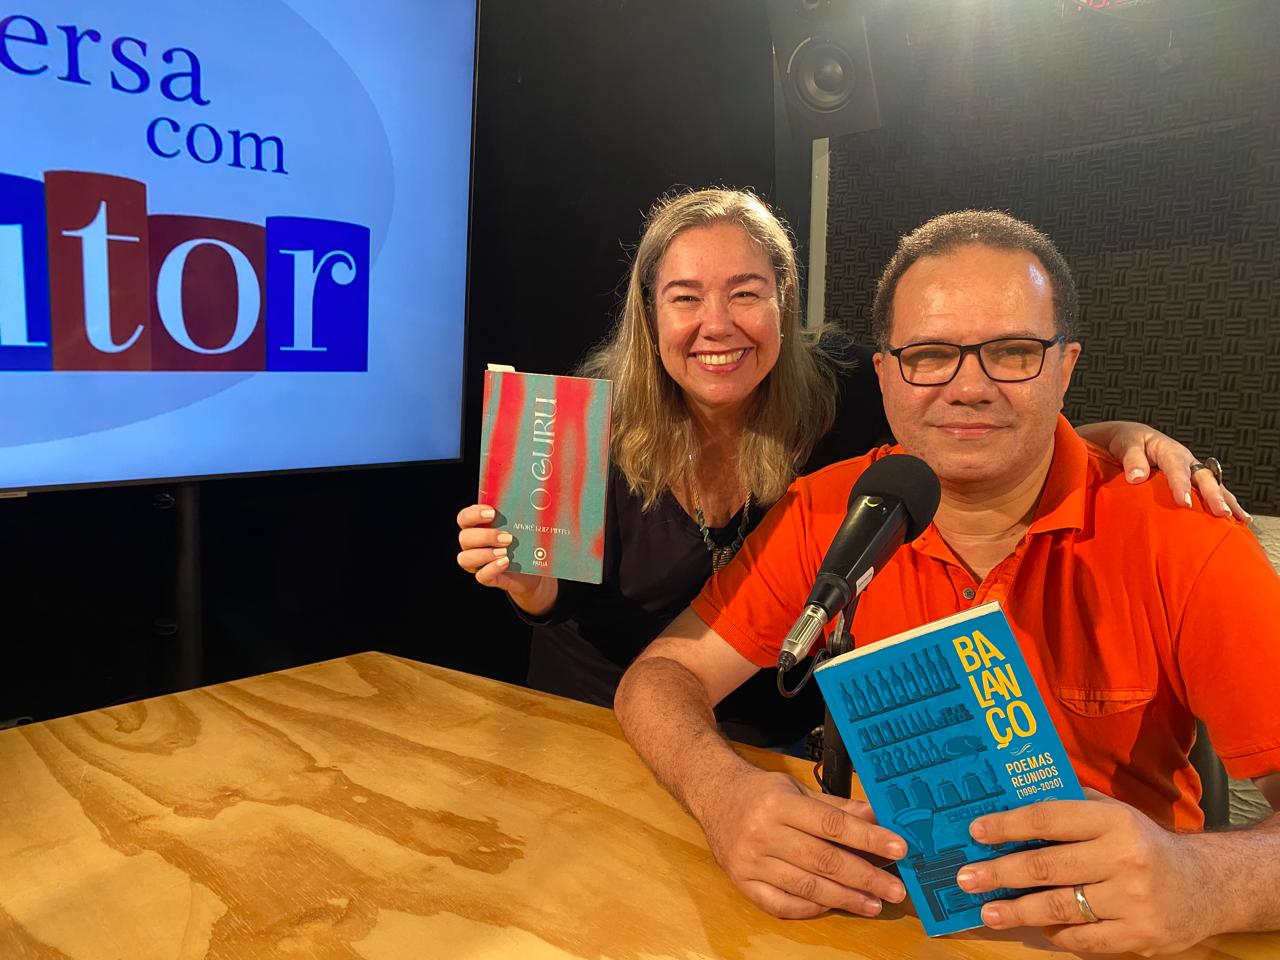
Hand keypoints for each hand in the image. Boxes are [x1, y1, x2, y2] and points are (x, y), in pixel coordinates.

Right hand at [456, 503, 557, 614]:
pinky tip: (505, 562)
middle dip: (484, 536)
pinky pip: (481, 576)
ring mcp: (478, 562)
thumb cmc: (525, 541)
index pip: (464, 518)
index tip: (492, 512)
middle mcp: (473, 545)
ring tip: (506, 552)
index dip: (473, 514)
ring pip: (465, 558)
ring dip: (485, 554)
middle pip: (464, 538)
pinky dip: (491, 569)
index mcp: (478, 527)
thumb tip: (537, 497)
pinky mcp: (487, 577)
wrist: (534, 568)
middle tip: (507, 537)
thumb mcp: (523, 526)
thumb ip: (521, 513)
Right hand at [699, 768, 907, 919]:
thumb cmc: (760, 793)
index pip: (832, 824)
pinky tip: (834, 906)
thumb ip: (836, 806)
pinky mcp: (743, 882)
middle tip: (894, 889)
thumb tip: (875, 816)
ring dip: (845, 898)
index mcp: (778, 804)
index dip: (868, 838)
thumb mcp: (797, 789)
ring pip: (807, 886)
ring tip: (873, 903)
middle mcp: (762, 833)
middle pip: (823, 860)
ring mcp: (750, 861)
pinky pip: (782, 904)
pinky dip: (811, 909)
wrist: (715, 797)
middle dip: (865, 877)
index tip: (897, 849)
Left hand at [956, 791, 1213, 954]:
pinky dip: (1055, 934)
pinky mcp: (1140, 937)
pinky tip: (1035, 927)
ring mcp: (1133, 901)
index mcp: (1115, 821)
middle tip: (966, 878)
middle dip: (999, 873)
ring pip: (1059, 908)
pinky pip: (1082, 939)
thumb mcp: (1114, 814)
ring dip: (1017, 911)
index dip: (1008, 825)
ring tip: (987, 911)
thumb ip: (1069, 809)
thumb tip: (1009, 804)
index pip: (1048, 819)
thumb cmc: (1144, 844)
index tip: (975, 832)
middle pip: (1047, 867)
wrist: (1207, 886)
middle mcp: (1124, 859)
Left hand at [1082, 421, 1248, 521]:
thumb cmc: (1129, 443)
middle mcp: (1187, 460)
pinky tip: (1240, 520)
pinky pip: (1214, 491)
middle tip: (1222, 512)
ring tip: (1241, 519)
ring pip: (1215, 485)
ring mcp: (1194, 471)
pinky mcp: (1196, 481)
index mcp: (1169, 450)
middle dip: (1214, 495)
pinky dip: (1228, 504)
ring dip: (1228, 501)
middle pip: (1204, 477)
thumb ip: (1132, 459)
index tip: (1184, 503)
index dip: (1181, 485)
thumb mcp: (1127, 445)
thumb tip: (1137, 478)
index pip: (1176, 467)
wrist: (1135, 439)